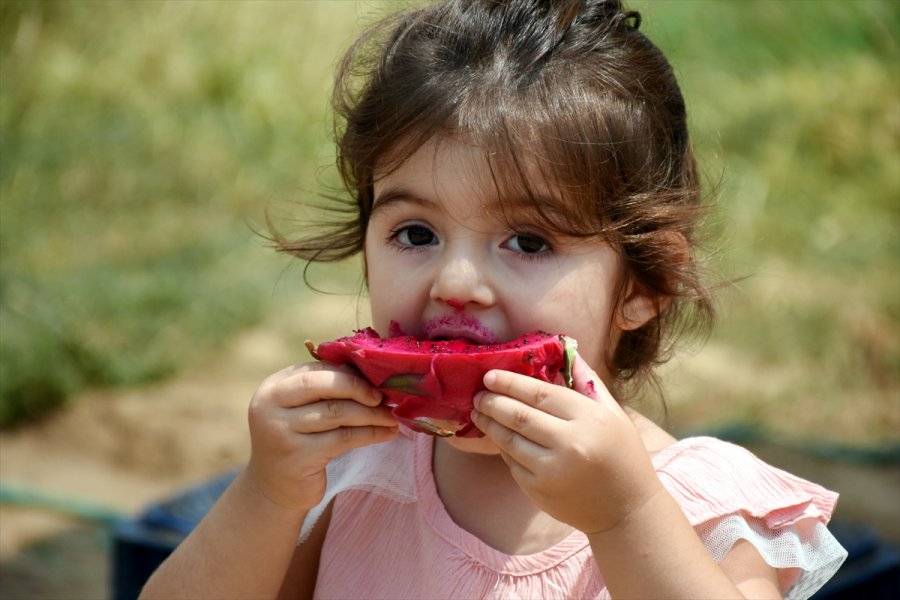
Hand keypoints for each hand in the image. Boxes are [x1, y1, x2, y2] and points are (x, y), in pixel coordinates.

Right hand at [245, 362, 397, 511]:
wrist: (274, 489)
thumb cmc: (296, 442)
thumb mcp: (300, 410)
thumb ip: (323, 389)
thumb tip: (367, 371)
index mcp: (272, 388)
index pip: (315, 370)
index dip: (348, 373)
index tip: (374, 379)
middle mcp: (269, 407)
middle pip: (324, 385)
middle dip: (359, 388)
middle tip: (383, 396)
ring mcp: (281, 432)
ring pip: (337, 412)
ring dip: (371, 413)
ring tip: (391, 416)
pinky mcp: (298, 458)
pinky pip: (343, 438)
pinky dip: (369, 433)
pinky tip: (386, 433)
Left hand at [470, 354, 662, 534]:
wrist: (627, 509)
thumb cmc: (622, 454)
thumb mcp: (612, 412)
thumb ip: (586, 380)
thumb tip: (564, 346)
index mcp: (589, 419)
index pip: (540, 393)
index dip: (511, 382)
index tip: (490, 376)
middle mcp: (570, 444)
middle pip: (519, 416)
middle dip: (493, 402)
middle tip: (478, 394)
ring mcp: (552, 470)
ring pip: (509, 440)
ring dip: (489, 424)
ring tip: (478, 412)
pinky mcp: (539, 490)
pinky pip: (512, 463)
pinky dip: (502, 448)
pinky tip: (496, 437)